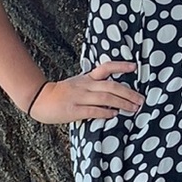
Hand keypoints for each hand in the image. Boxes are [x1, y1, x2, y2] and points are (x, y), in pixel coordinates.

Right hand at [28, 61, 144, 123]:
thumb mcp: (78, 84)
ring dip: (121, 104)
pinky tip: (114, 115)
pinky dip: (105, 113)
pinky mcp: (73, 110)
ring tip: (133, 109)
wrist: (40, 99)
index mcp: (87, 78)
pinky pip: (92, 111)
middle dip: (128, 94)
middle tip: (141, 101)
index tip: (135, 67)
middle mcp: (85, 85)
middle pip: (111, 86)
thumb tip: (115, 95)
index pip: (106, 68)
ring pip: (105, 98)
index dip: (121, 66)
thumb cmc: (62, 94)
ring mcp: (79, 97)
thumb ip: (94, 86)